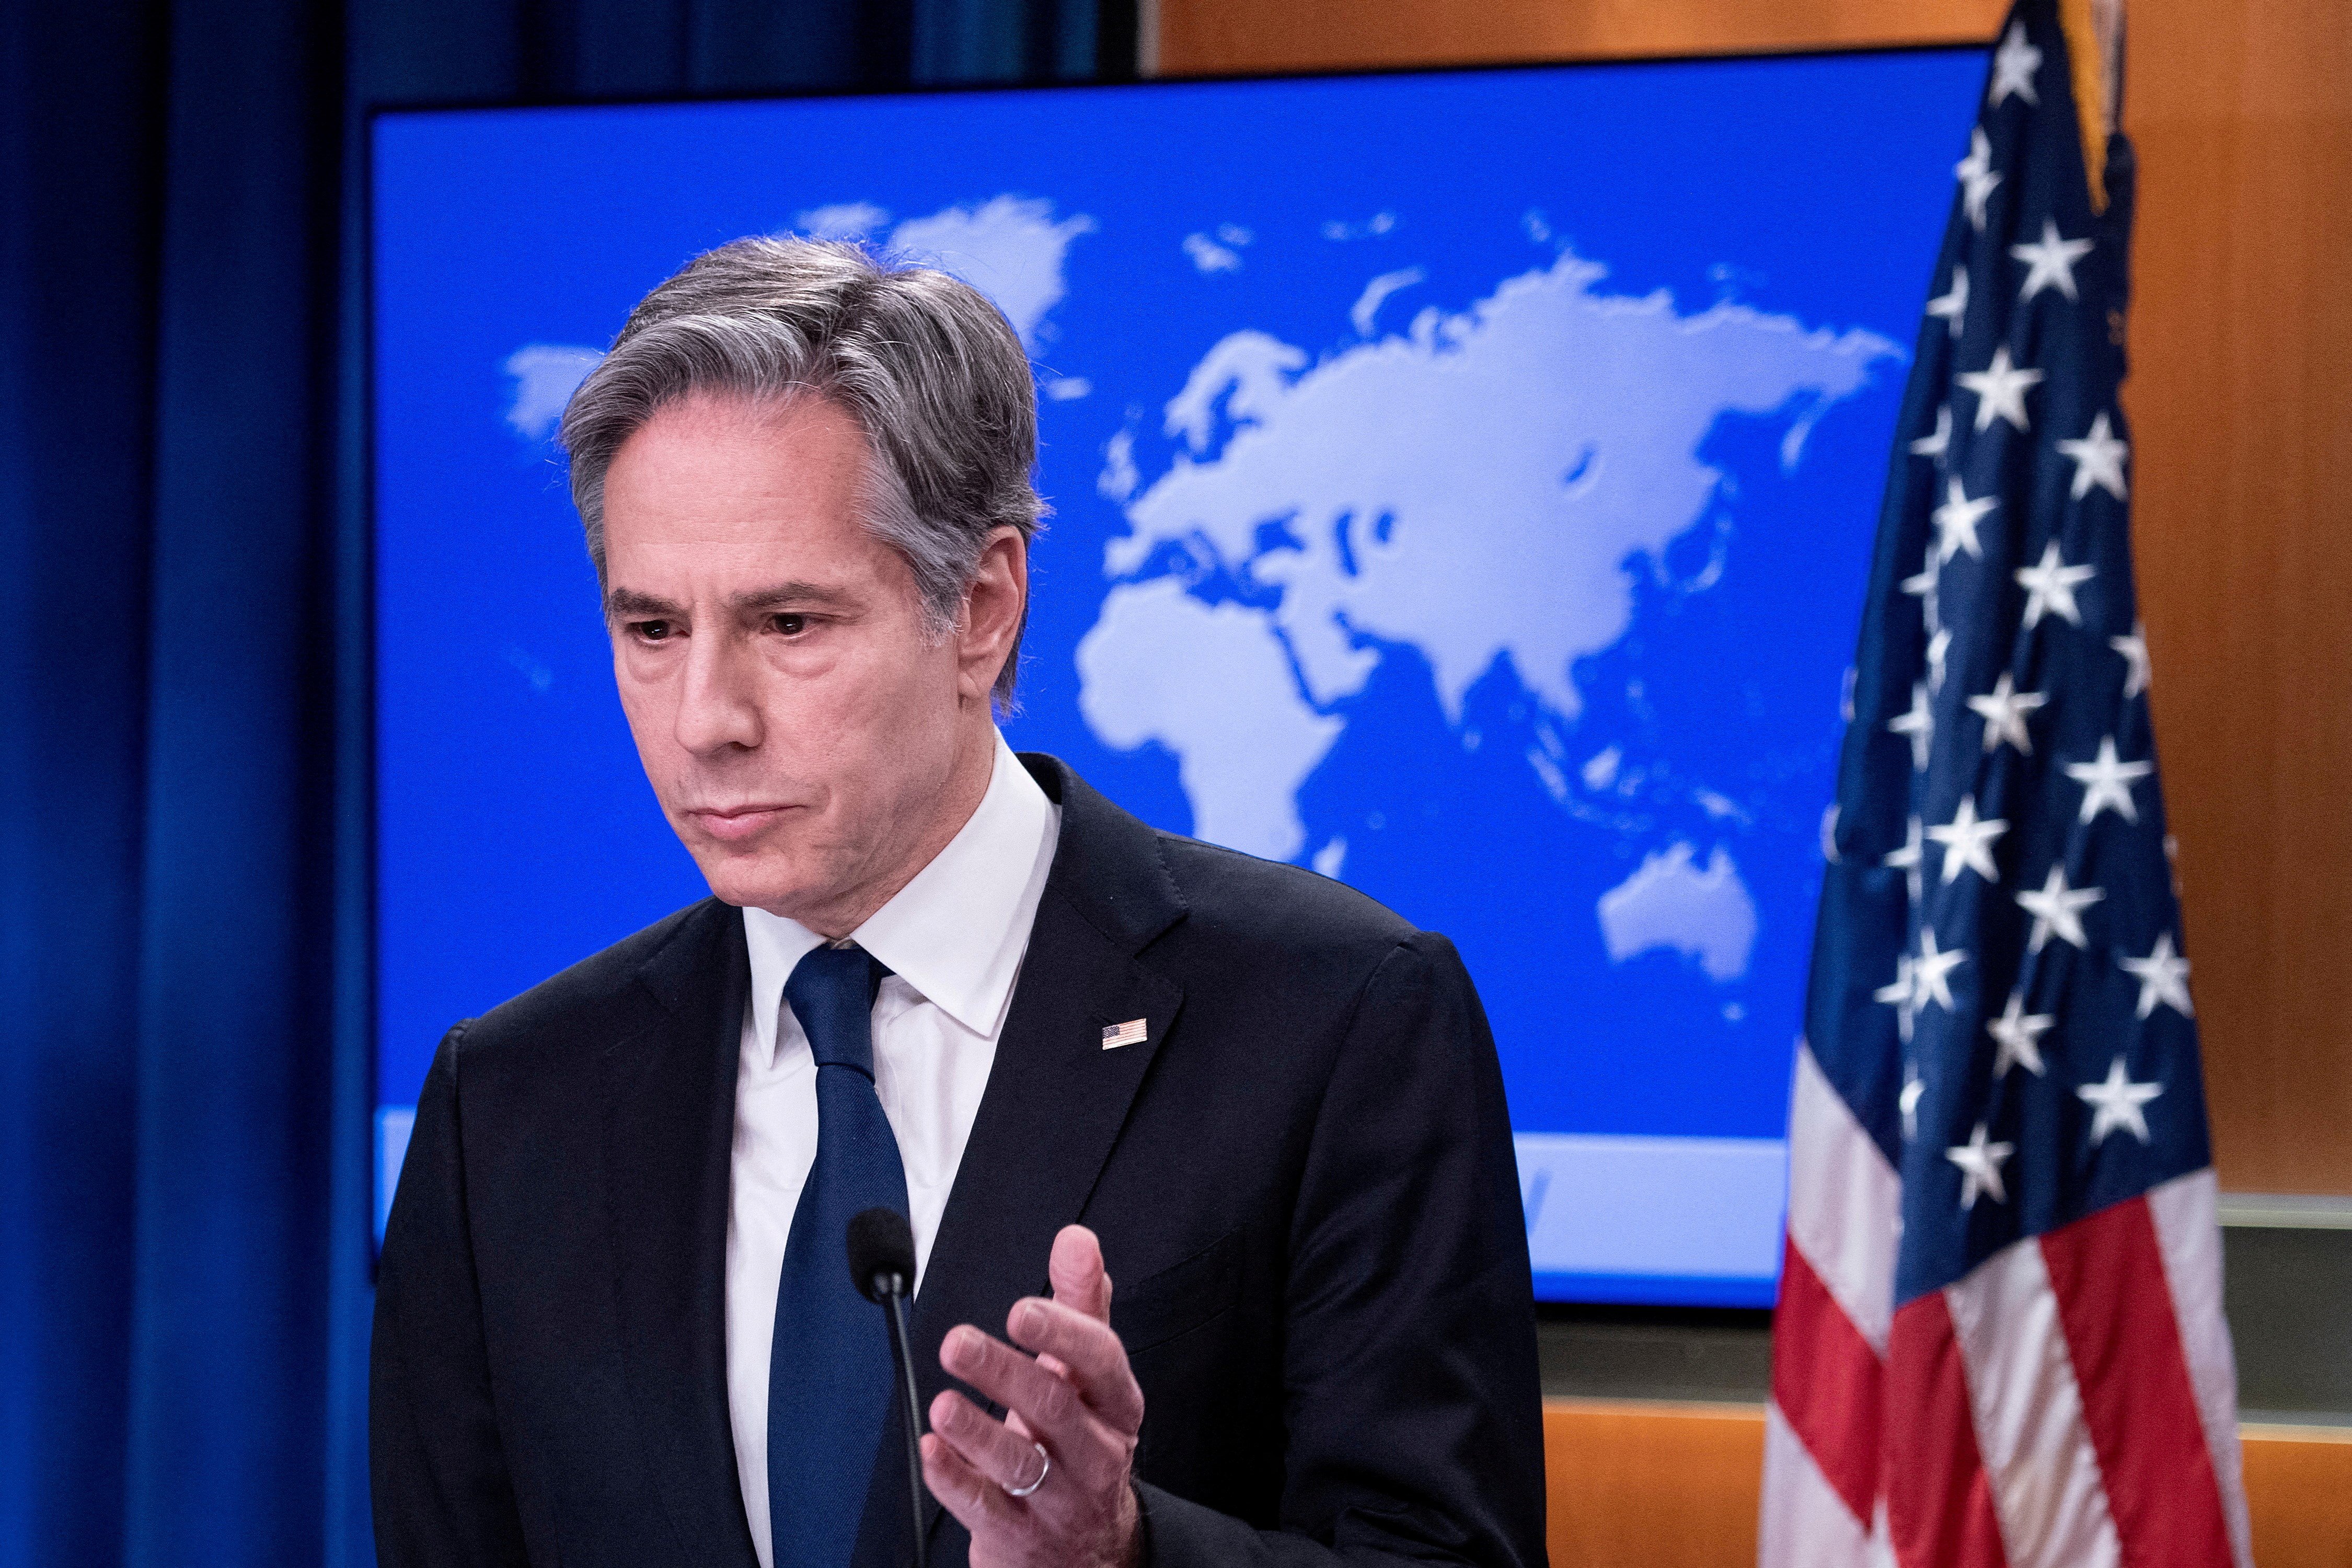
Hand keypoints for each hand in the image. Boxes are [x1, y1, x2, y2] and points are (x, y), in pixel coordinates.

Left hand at [922, 1225, 1144, 1567]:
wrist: (1089, 1552)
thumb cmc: (1081, 1442)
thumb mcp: (1091, 1378)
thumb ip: (1081, 1305)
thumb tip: (1076, 1239)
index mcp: (1116, 1404)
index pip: (1100, 1361)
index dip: (1061, 1333)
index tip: (1019, 1310)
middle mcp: (1094, 1451)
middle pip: (1054, 1406)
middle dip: (1004, 1371)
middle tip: (957, 1343)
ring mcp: (1058, 1499)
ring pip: (1019, 1462)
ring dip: (977, 1431)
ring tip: (944, 1403)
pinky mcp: (1019, 1536)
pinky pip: (985, 1507)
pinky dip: (954, 1478)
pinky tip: (931, 1449)